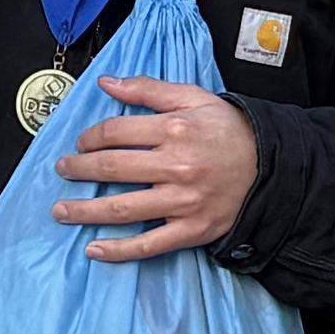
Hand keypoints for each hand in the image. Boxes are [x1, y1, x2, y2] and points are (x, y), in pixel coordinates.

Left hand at [53, 73, 257, 260]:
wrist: (272, 167)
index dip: (90, 138)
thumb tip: (106, 83)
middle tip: (62, 171)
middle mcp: (175, 166)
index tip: (81, 144)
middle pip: (112, 168)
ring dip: (85, 212)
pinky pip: (149, 244)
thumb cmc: (230, 131)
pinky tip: (93, 250)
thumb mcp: (194, 98)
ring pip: (122, 209)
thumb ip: (148, 89)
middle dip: (79, 171)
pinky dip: (119, 250)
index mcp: (174, 129)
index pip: (116, 133)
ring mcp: (182, 201)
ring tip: (62, 211)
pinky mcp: (191, 230)